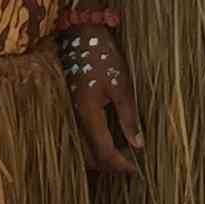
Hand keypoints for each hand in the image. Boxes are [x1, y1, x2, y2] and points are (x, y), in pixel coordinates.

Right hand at [65, 31, 140, 175]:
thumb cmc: (102, 56)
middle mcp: (73, 119)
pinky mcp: (66, 108)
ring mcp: (66, 114)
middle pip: (89, 158)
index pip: (104, 153)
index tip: (137, 169)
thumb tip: (138, 145)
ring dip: (99, 158)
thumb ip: (129, 117)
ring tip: (120, 155)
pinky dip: (90, 146)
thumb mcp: (122, 85)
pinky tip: (105, 140)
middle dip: (109, 167)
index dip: (122, 166)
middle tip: (130, 165)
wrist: (79, 34)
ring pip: (80, 150)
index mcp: (88, 114)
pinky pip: (76, 138)